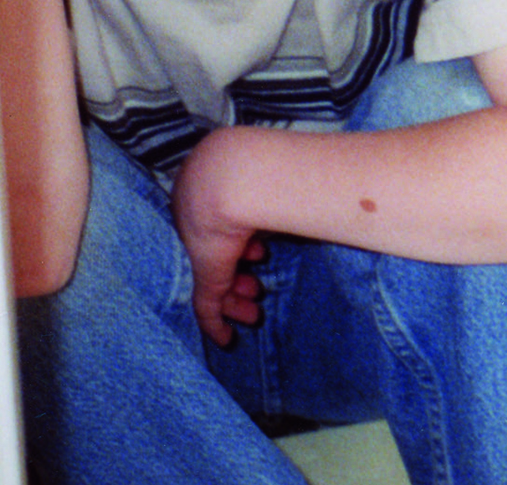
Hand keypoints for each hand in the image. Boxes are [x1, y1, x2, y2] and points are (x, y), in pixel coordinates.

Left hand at [171, 130, 267, 346]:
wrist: (233, 175)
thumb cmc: (258, 167)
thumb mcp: (265, 182)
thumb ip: (274, 192)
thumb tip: (310, 185)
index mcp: (207, 196)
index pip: (220, 230)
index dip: (242, 247)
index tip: (260, 256)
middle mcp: (196, 222)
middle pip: (214, 257)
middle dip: (238, 277)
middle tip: (255, 291)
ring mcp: (197, 247)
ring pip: (212, 281)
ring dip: (234, 298)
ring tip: (253, 311)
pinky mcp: (202, 272)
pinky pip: (205, 306)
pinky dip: (216, 324)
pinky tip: (226, 340)